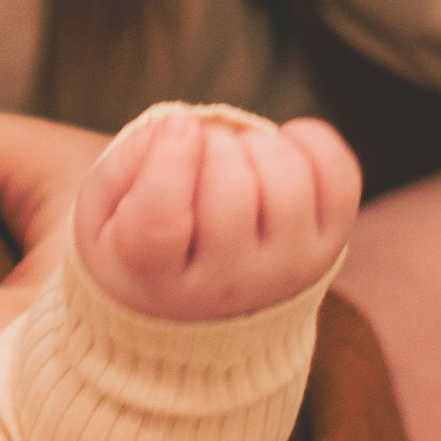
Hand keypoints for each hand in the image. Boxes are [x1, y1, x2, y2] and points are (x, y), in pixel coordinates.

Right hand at [78, 109, 359, 322]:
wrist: (204, 310)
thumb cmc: (142, 246)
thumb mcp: (102, 216)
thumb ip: (126, 166)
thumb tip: (183, 130)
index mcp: (155, 282)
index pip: (162, 223)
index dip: (169, 160)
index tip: (176, 130)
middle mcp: (228, 287)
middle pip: (232, 191)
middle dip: (213, 146)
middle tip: (200, 154)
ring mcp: (286, 271)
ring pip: (287, 181)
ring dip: (257, 146)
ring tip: (235, 159)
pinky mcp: (327, 248)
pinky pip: (338, 176)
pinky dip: (311, 142)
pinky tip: (279, 148)